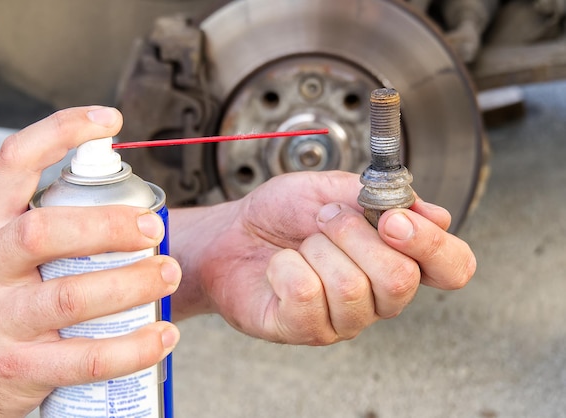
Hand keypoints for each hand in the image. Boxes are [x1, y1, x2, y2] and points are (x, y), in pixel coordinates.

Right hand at [0, 107, 180, 416]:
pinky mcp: (21, 369)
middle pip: (44, 232)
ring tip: (168, 273)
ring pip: (70, 296)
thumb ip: (42, 223)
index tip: (110, 121)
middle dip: (107, 225)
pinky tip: (162, 335)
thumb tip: (106, 185)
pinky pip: (86, 358)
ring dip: (130, 283)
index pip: (14, 164)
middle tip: (154, 226)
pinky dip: (133, 347)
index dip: (60, 132)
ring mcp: (0, 321)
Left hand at [171, 171, 474, 344]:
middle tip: (325, 218)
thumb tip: (436, 214)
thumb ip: (381, 198)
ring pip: (351, 287)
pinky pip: (307, 294)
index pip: (452, 268)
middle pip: (400, 280)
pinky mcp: (305, 330)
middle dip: (355, 235)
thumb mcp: (332, 189)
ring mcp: (343, 319)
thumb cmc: (282, 214)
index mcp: (395, 257)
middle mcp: (378, 296)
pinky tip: (281, 266)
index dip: (433, 245)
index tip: (394, 219)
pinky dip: (286, 266)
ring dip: (317, 248)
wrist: (232, 233)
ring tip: (301, 243)